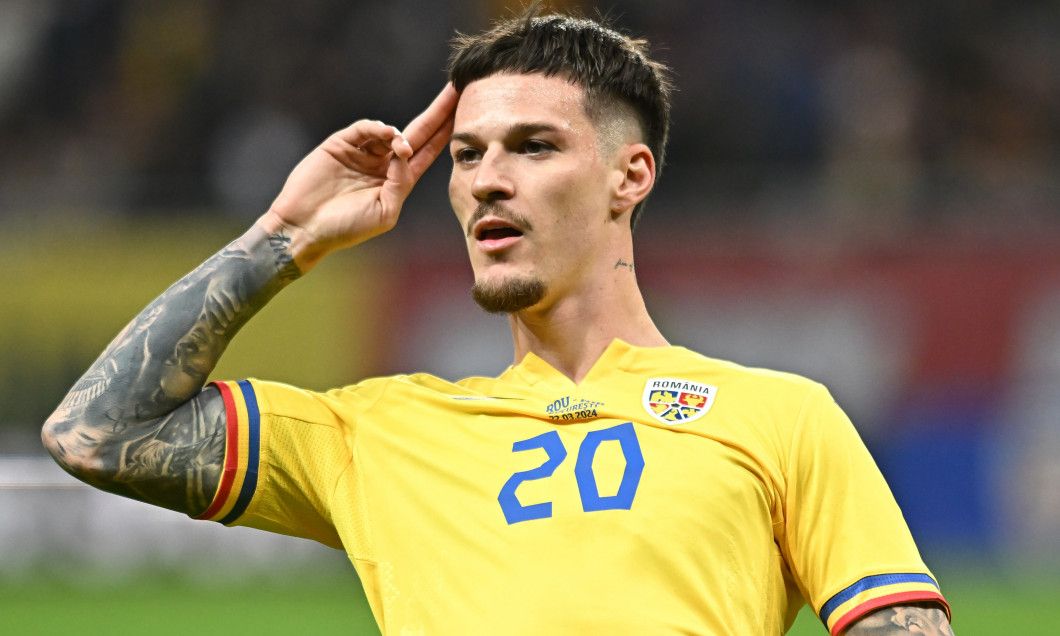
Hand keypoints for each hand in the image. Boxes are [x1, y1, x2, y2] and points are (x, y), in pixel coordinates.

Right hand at [261, 84, 457, 269]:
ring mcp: (362, 152)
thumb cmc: (345, 228)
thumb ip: (401, 183)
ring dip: (401, 133)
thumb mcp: (385, 212)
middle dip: (438, 112)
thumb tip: (406, 151)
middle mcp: (383, 163)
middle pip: (418, 132)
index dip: (447, 131)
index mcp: (398, 180)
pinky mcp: (340, 144)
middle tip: (457, 89)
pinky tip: (387, 135)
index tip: (466, 113)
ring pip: (390, 130)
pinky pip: (364, 129)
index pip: (429, 150)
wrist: (304, 227)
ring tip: (401, 147)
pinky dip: (377, 128)